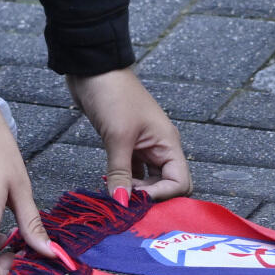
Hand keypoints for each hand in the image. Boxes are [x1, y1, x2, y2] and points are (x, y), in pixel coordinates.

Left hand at [69, 68, 190, 203]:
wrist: (94, 70)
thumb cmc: (114, 96)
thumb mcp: (118, 137)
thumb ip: (120, 173)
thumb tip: (122, 204)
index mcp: (168, 143)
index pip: (180, 182)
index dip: (162, 196)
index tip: (137, 200)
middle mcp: (160, 147)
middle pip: (166, 183)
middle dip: (149, 196)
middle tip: (124, 201)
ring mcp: (144, 146)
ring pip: (149, 178)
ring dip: (135, 190)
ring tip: (115, 193)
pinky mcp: (128, 145)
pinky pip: (133, 171)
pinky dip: (124, 180)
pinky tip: (111, 184)